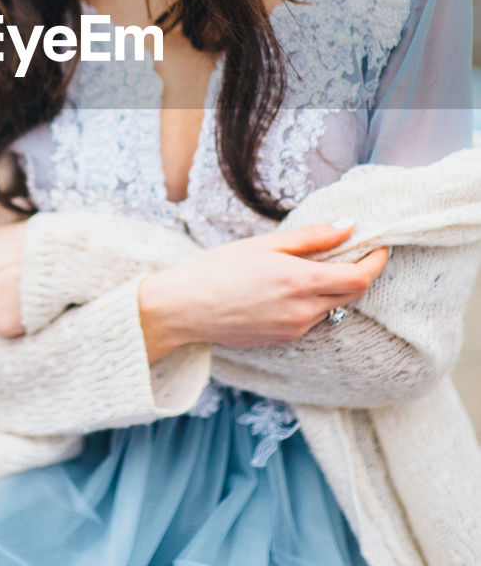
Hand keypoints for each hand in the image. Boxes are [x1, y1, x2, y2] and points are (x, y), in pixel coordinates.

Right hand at [139, 223, 389, 362]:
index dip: (376, 262)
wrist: (185, 308)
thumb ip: (311, 237)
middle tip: (354, 252)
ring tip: (310, 267)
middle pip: (352, 294)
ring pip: (331, 307)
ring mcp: (294, 329)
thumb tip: (348, 226)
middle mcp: (303, 311)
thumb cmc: (218, 269)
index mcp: (299, 282)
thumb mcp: (264, 244)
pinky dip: (313, 302)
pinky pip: (311, 319)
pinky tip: (287, 289)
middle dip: (359, 273)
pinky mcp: (283, 340)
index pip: (359, 278)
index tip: (380, 246)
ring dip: (333, 288)